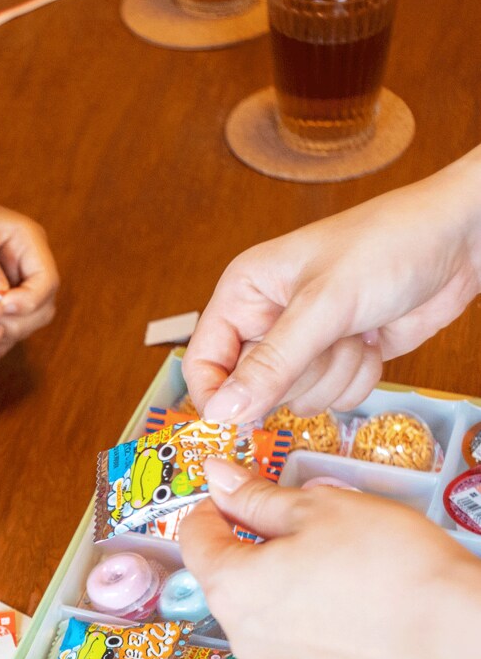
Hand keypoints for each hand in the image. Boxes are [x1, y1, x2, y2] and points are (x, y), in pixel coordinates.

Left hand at [178, 458, 480, 658]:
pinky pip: (303, 656)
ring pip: (267, 622)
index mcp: (232, 586)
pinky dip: (319, 635)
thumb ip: (258, 496)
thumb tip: (217, 476)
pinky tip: (357, 619)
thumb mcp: (320, 507)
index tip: (238, 497)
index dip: (215, 509)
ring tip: (343, 578)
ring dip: (288, 596)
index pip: (195, 538)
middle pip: (231, 582)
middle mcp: (243, 639)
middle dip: (258, 553)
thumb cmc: (392, 569)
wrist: (458, 642)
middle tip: (310, 533)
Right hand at [184, 148, 480, 423]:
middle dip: (298, 375)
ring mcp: (305, 344)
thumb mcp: (323, 304)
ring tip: (355, 331)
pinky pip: (333, 398)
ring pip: (297, 399)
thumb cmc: (389, 243)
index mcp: (244, 293)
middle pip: (253, 389)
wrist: (463, 240)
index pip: (203, 362)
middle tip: (326, 339)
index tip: (237, 419)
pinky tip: (372, 340)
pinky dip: (358, 377)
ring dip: (334, 375)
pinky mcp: (339, 359)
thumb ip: (270, 365)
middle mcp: (267, 321)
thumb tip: (221, 412)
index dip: (216, 396)